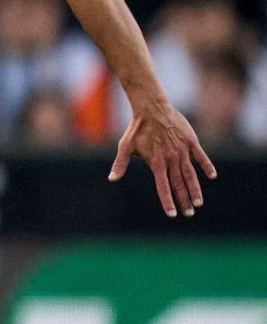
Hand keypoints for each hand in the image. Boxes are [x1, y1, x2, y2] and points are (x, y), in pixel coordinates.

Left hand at [109, 101, 216, 217]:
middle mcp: (171, 159)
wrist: (151, 108)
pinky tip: (212, 176)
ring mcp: (182, 151)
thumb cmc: (137, 128)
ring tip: (199, 203)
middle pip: (179, 184)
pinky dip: (206, 166)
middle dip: (184, 201)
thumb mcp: (125, 147)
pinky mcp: (191, 142)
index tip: (172, 214)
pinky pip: (201, 157)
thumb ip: (120, 164)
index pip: (163, 187)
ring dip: (195, 190)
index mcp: (156, 163)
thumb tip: (111, 179)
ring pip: (190, 175)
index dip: (168, 201)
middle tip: (189, 214)